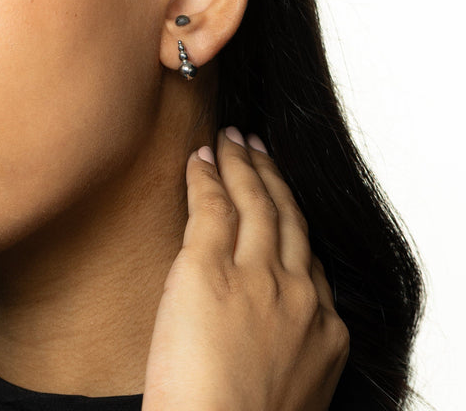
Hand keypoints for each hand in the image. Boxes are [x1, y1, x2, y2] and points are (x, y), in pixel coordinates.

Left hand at [143, 128, 348, 410]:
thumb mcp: (287, 386)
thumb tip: (266, 329)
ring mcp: (256, 277)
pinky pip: (212, 205)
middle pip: (289, 218)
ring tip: (231, 137)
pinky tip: (200, 156)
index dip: (292, 222)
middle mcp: (298, 295)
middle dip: (273, 177)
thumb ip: (284, 344)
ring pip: (256, 202)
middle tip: (258, 146)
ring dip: (243, 163)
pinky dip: (207, 175)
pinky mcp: (208, 267)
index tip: (280, 202)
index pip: (310, 260)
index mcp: (323, 330)